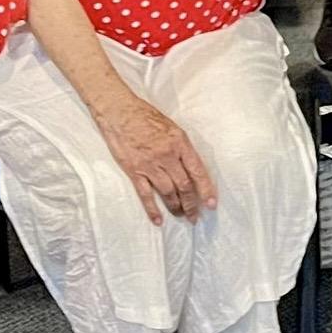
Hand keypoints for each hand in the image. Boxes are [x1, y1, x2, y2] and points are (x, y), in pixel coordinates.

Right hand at [97, 99, 217, 225]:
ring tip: (180, 216)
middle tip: (195, 217)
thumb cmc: (145, 115)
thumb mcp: (171, 127)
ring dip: (176, 207)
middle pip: (184, 185)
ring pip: (168, 192)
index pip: (197, 170)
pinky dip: (152, 209)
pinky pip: (145, 194)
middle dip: (191, 203)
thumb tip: (190, 166)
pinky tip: (158, 220)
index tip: (211, 203)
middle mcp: (167, 155)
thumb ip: (181, 147)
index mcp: (179, 142)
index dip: (206, 188)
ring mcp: (150, 164)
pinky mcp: (134, 171)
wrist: (120, 112)